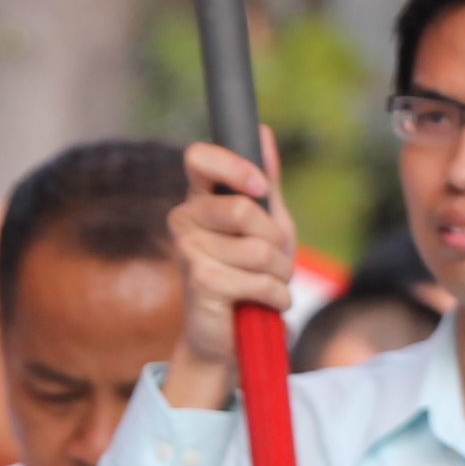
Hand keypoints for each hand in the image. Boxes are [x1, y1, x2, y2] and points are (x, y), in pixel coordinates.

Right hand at [161, 133, 291, 409]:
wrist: (232, 333)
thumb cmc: (249, 273)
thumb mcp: (267, 224)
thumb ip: (265, 183)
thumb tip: (262, 132)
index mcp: (200, 199)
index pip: (199, 158)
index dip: (233, 167)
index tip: (259, 187)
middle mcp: (184, 220)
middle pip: (243, 209)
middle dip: (275, 239)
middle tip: (273, 259)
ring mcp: (187, 252)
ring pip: (259, 249)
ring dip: (280, 272)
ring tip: (268, 283)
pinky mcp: (199, 283)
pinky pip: (259, 279)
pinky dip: (276, 295)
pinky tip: (264, 303)